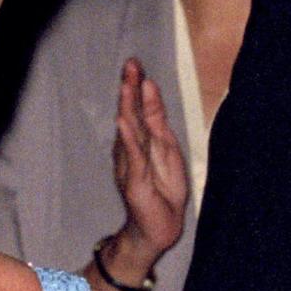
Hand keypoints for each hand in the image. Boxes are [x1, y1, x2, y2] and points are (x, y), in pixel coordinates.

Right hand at [111, 56, 187, 266]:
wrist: (161, 226)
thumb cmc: (163, 189)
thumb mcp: (167, 148)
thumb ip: (157, 120)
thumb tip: (150, 90)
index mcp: (142, 140)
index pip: (139, 108)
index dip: (138, 86)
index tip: (136, 64)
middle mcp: (131, 149)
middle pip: (131, 115)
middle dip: (130, 89)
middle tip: (129, 65)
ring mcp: (130, 165)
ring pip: (129, 132)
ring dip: (126, 108)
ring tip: (125, 86)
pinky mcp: (134, 181)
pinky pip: (131, 157)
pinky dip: (128, 139)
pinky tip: (123, 123)